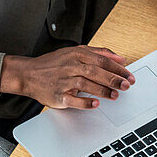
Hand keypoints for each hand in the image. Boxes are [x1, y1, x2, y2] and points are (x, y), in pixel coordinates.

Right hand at [0, 46, 134, 108]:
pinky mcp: (57, 95)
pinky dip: (84, 102)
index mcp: (77, 55)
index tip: (128, 75)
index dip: (117, 68)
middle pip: (95, 71)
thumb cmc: (54, 63)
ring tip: (115, 96)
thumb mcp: (76, 52)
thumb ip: (100, 53)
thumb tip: (121, 58)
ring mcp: (63, 80)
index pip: (102, 60)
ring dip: (102, 91)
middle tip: (126, 85)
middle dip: (113, 79)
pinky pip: (72, 99)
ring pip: (85, 84)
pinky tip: (95, 104)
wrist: (28, 73)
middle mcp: (70, 66)